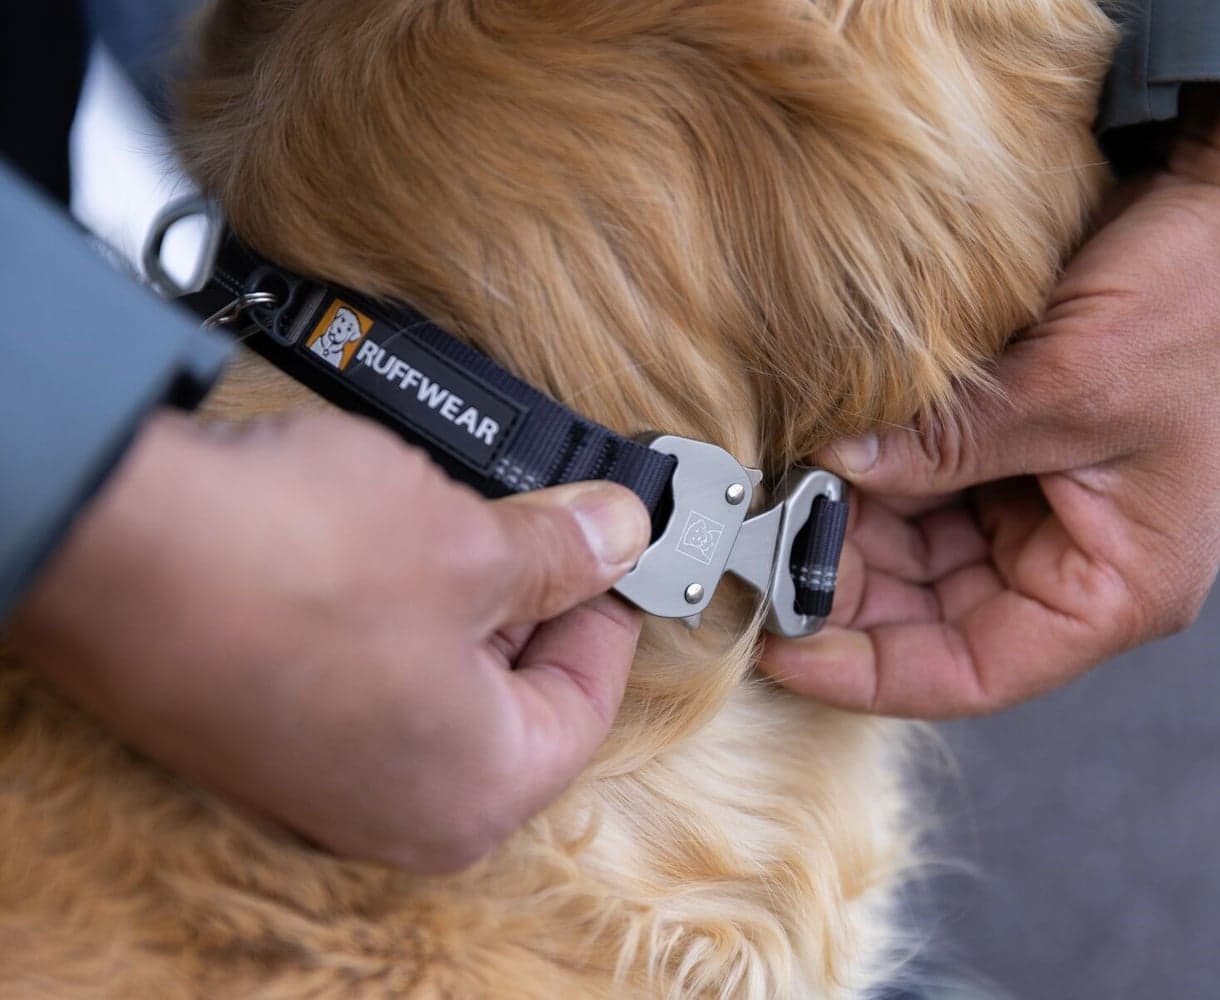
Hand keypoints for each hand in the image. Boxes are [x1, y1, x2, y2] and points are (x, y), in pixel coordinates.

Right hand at [8, 409, 650, 871]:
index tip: (614, 548)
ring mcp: (319, 779)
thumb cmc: (290, 565)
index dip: (609, 608)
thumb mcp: (471, 543)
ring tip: (451, 516)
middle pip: (510, 695)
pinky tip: (377, 542)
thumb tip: (618, 534)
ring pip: (435, 680)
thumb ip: (562, 551)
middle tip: (538, 517)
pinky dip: (387, 612)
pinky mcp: (260, 733)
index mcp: (478, 791)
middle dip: (530, 597)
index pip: (589, 700)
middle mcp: (398, 810)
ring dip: (457, 596)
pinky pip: (361, 675)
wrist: (105, 545)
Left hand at [762, 87, 1219, 718]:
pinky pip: (936, 484)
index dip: (869, 671)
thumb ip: (947, 447)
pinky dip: (881, 470)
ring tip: (780, 489)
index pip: (973, 670)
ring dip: (855, 524)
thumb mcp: (1069, 387)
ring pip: (924, 551)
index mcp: (1119, 589)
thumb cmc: (1209, 303)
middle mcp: (1081, 563)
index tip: (778, 648)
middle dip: (849, 583)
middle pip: (935, 612)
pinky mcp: (1029, 447)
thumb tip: (834, 472)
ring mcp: (1052, 505)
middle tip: (760, 542)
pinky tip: (826, 446)